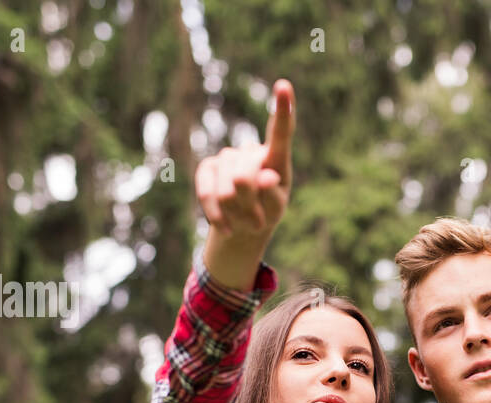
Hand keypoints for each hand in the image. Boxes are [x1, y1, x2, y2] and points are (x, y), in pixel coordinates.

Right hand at [197, 79, 294, 288]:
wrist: (242, 225)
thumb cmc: (266, 213)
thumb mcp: (276, 209)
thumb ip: (274, 194)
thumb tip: (267, 176)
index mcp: (276, 158)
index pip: (280, 133)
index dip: (282, 109)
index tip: (284, 85)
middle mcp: (250, 151)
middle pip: (244, 177)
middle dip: (249, 205)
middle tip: (259, 222)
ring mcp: (226, 157)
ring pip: (226, 190)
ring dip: (237, 214)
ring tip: (247, 222)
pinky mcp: (207, 168)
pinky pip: (207, 194)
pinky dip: (217, 215)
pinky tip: (226, 228)